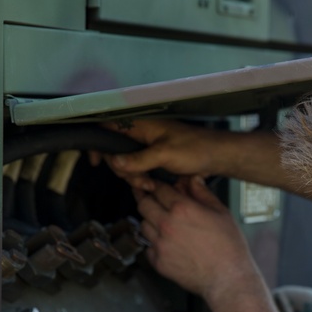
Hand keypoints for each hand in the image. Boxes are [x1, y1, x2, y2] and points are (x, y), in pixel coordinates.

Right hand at [90, 119, 226, 191]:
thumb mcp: (165, 154)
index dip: (98, 143)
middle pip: (114, 152)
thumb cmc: (194, 148)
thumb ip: (139, 159)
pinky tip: (152, 186)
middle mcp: (140, 135)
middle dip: (123, 170)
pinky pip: (137, 169)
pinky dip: (141, 179)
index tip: (96, 161)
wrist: (215, 157)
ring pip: (126, 164)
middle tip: (141, 181)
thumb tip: (114, 162)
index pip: (108, 128)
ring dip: (134, 177)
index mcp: (141, 125)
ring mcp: (146, 148)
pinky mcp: (153, 159)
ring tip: (151, 185)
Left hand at [133, 176, 258, 299]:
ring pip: (143, 225)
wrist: (227, 278)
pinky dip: (154, 243)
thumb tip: (193, 180)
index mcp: (182, 208)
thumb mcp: (221, 212)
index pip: (158, 189)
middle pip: (143, 204)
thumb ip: (202, 193)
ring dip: (150, 221)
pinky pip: (148, 247)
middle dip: (146, 199)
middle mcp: (167, 224)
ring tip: (163, 223)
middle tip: (150, 199)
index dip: (156, 185)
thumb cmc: (228, 247)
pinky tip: (167, 244)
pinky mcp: (158, 262)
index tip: (155, 185)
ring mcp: (160, 244)